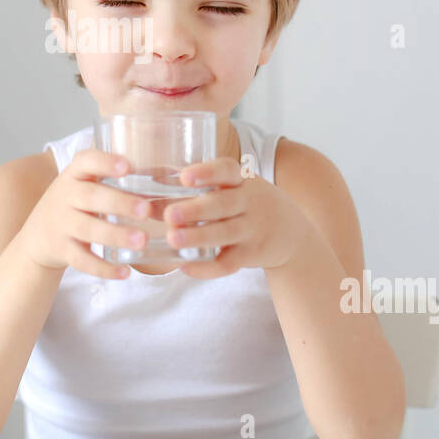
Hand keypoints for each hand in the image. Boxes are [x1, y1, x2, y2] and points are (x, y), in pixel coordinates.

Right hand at [15, 149, 153, 278]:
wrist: (36, 236)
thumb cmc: (74, 203)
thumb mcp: (84, 184)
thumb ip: (113, 178)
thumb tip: (167, 174)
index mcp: (74, 174)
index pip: (85, 161)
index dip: (105, 162)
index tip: (127, 166)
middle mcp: (65, 196)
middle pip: (90, 197)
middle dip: (119, 203)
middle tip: (145, 210)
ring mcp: (61, 224)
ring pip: (88, 230)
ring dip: (115, 235)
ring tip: (142, 240)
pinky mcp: (61, 250)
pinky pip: (82, 260)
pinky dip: (104, 268)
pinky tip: (125, 272)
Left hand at [162, 155, 307, 277]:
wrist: (292, 233)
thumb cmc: (248, 205)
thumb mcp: (235, 189)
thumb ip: (199, 191)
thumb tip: (146, 197)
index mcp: (242, 179)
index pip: (227, 170)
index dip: (206, 172)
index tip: (184, 176)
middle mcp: (251, 201)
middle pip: (224, 204)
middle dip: (196, 210)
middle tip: (170, 214)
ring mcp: (254, 229)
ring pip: (225, 234)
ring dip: (198, 237)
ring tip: (173, 239)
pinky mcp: (253, 254)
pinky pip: (228, 263)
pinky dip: (206, 268)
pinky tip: (185, 266)